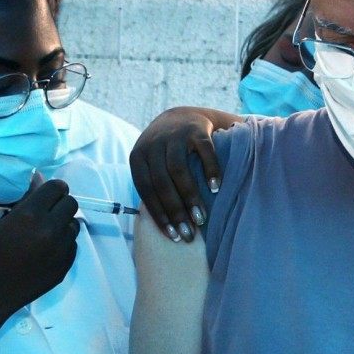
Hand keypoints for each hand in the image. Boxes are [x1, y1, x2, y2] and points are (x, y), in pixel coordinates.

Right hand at [0, 179, 78, 317]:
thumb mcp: (6, 221)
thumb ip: (28, 201)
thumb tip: (41, 180)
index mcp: (31, 215)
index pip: (57, 188)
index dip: (54, 189)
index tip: (50, 194)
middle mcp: (50, 229)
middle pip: (71, 204)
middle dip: (61, 205)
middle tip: (49, 212)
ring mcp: (61, 249)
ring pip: (74, 225)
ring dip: (63, 225)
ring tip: (47, 233)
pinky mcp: (66, 264)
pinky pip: (73, 245)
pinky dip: (63, 244)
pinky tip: (48, 250)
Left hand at [130, 107, 232, 242]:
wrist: (182, 116)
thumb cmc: (166, 153)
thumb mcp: (152, 165)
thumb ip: (152, 187)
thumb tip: (158, 227)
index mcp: (138, 157)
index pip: (146, 190)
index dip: (159, 215)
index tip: (174, 236)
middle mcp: (153, 144)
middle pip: (162, 183)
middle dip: (176, 211)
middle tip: (190, 233)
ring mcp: (174, 135)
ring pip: (179, 170)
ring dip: (190, 197)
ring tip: (201, 218)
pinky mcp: (196, 129)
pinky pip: (203, 152)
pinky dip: (210, 171)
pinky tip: (216, 189)